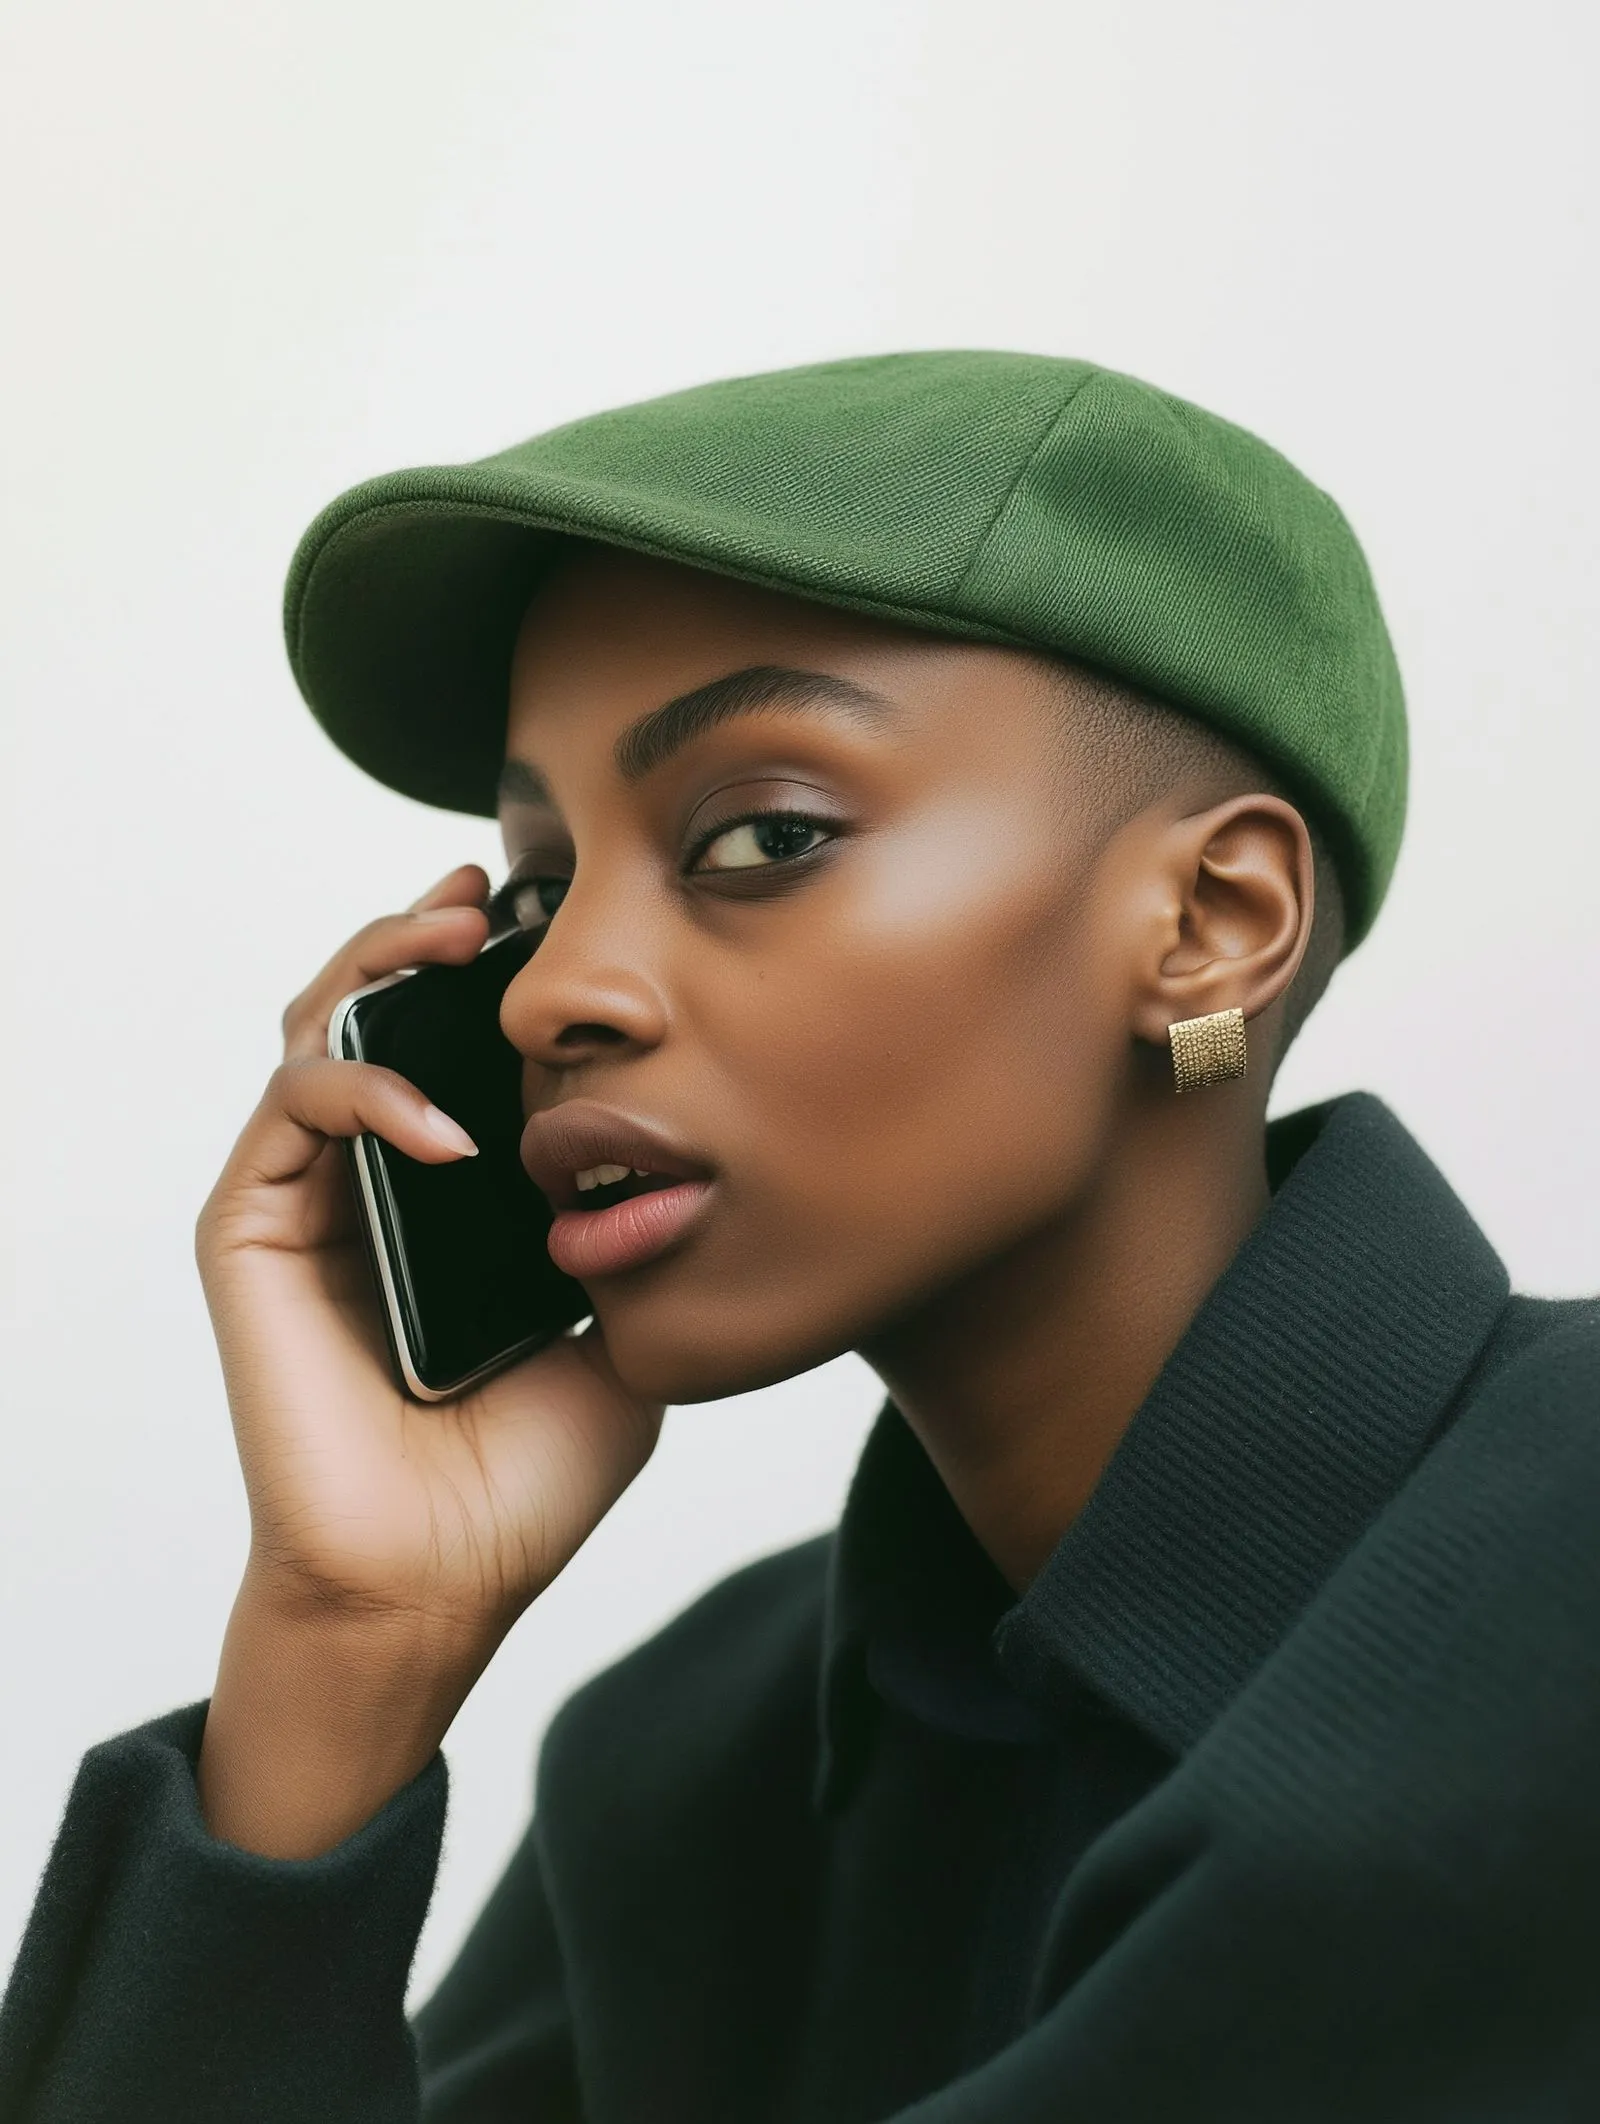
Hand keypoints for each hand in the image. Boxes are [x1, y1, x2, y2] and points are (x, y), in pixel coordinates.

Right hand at [193, 864, 663, 1853]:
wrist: (445, 1579)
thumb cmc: (528, 1472)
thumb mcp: (622, 1326)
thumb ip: (636, 1235)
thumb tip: (687, 1144)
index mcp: (449, 1191)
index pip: (455, 1040)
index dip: (492, 969)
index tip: (561, 910)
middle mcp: (371, 1177)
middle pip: (376, 1003)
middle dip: (427, 929)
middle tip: (492, 892)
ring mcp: (305, 1199)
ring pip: (317, 1027)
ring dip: (380, 963)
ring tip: (457, 934)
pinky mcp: (247, 1232)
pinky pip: (293, 1114)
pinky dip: (365, 1092)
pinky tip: (444, 1130)